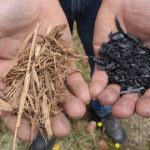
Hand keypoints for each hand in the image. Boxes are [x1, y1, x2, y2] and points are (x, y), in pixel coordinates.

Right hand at [0, 0, 89, 140]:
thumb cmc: (3, 13)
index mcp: (8, 74)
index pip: (13, 104)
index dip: (20, 121)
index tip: (30, 135)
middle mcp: (29, 75)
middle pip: (41, 101)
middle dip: (51, 116)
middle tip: (62, 130)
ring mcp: (48, 67)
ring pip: (59, 90)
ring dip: (68, 104)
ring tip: (77, 114)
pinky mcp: (64, 57)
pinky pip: (72, 75)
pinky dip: (78, 86)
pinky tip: (84, 96)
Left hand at [90, 0, 149, 117]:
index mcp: (149, 70)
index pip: (149, 93)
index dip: (147, 103)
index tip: (144, 110)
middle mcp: (135, 72)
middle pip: (130, 94)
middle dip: (125, 104)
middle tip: (120, 111)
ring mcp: (118, 66)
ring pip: (113, 87)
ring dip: (109, 97)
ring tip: (105, 101)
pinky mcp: (102, 58)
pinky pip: (98, 74)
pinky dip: (96, 84)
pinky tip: (94, 92)